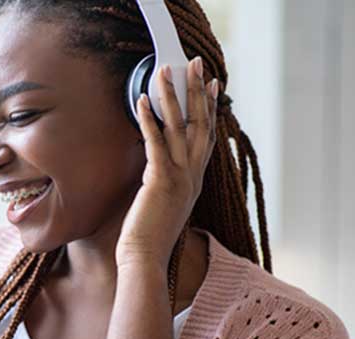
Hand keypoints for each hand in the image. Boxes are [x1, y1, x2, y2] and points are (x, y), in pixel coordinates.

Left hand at [115, 56, 217, 270]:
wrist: (145, 260)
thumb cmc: (147, 238)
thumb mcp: (160, 204)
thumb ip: (163, 183)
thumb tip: (153, 168)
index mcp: (194, 181)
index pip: (206, 137)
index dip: (210, 108)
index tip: (212, 84)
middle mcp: (192, 176)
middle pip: (200, 123)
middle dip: (197, 90)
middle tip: (195, 63)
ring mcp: (180, 178)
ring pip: (180, 127)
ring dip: (172, 95)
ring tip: (165, 70)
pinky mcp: (161, 181)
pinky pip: (156, 142)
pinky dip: (149, 119)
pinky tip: (142, 100)